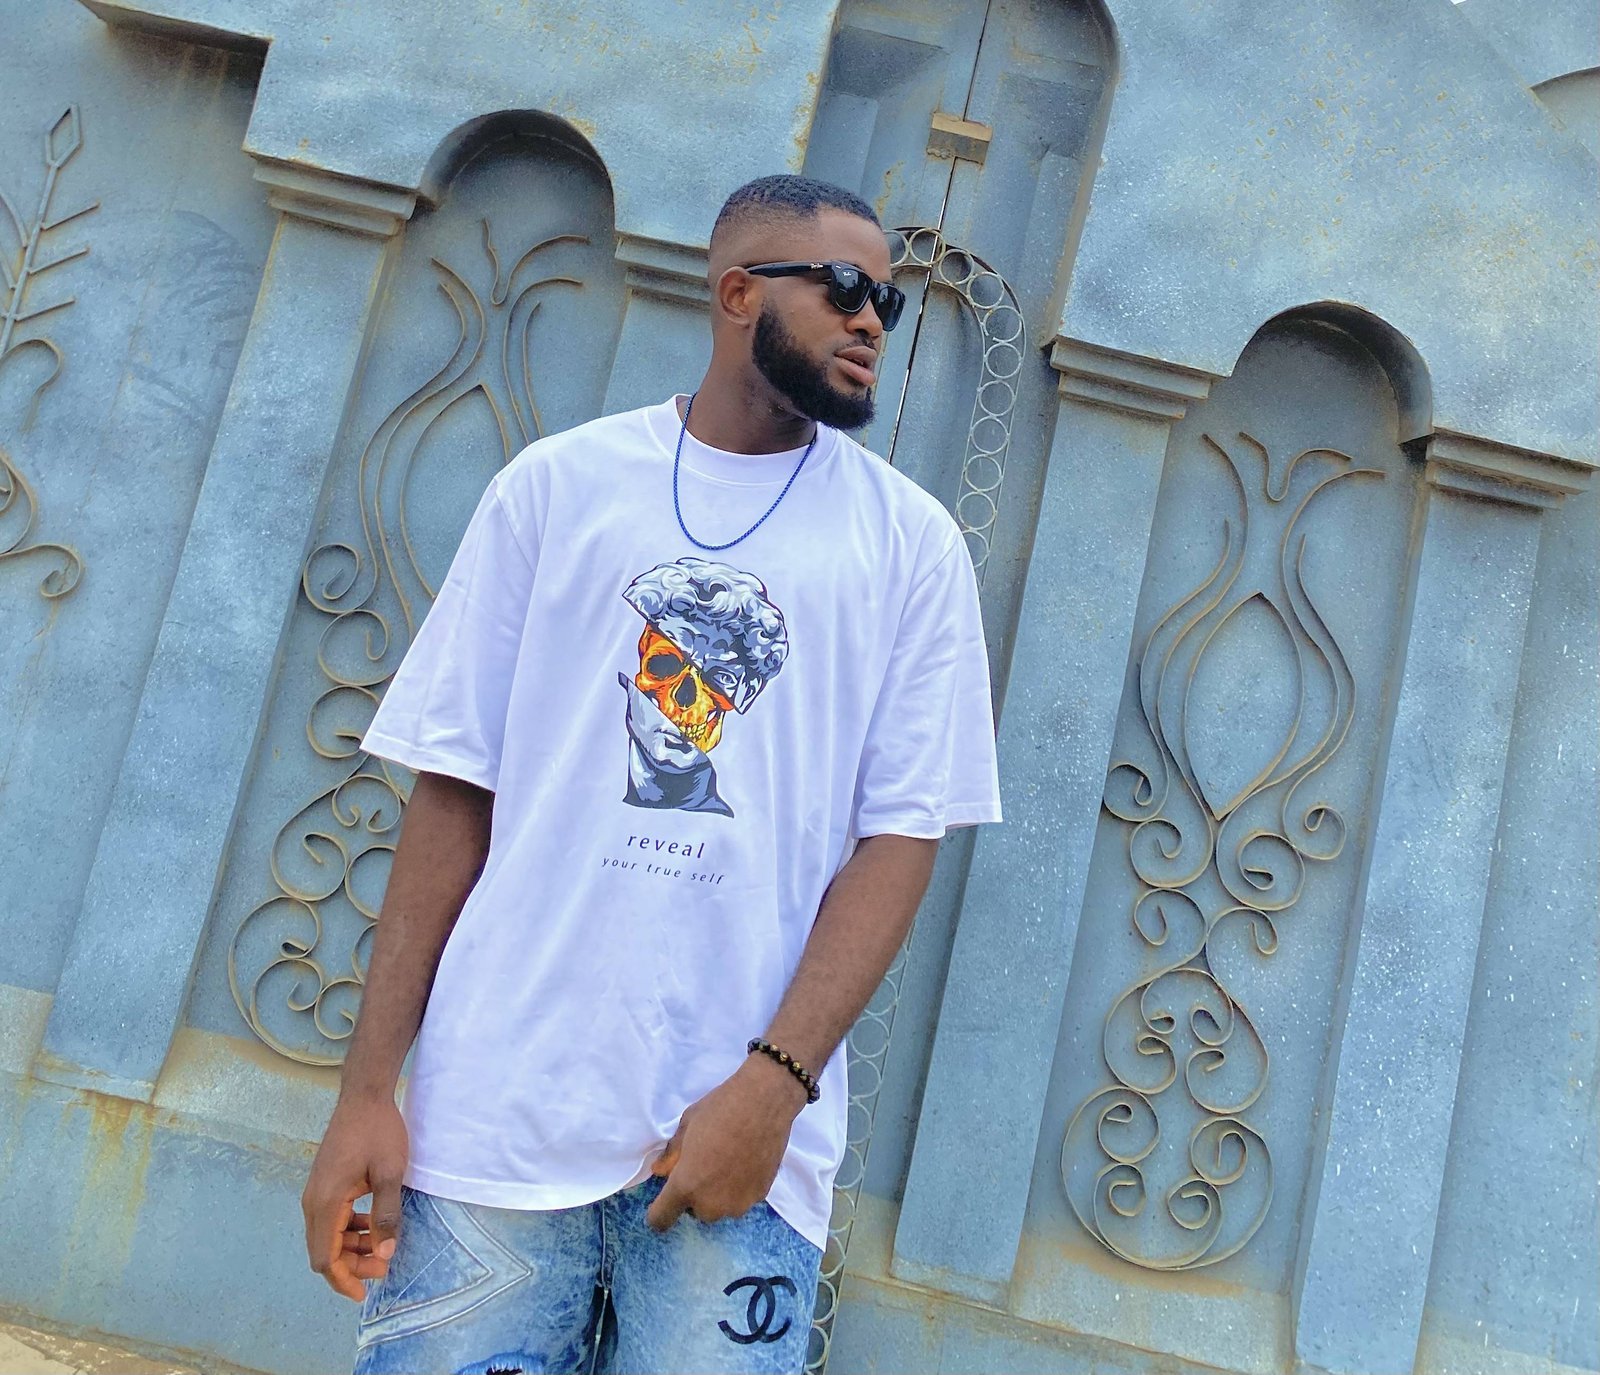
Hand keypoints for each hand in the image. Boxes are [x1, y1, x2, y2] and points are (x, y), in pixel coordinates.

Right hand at [302, 1094, 408, 1299]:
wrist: (364, 1096)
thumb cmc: (378, 1131)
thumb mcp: (389, 1173)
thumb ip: (387, 1215)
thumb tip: (385, 1254)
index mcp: (325, 1202)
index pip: (325, 1257)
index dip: (343, 1280)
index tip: (363, 1294)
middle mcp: (313, 1202)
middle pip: (324, 1250)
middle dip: (351, 1266)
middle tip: (383, 1268)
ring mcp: (317, 1192)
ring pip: (328, 1235)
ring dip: (352, 1248)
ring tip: (383, 1248)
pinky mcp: (325, 1184)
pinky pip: (332, 1219)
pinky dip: (350, 1230)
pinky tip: (373, 1225)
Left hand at [646, 1056, 807, 1231]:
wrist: (765, 1100)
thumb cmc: (720, 1108)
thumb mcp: (686, 1125)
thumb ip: (671, 1155)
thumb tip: (660, 1171)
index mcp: (685, 1186)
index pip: (660, 1220)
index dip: (658, 1213)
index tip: (664, 1200)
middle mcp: (711, 1204)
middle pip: (695, 1211)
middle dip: (695, 1194)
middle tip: (704, 1164)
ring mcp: (738, 1203)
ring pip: (720, 1207)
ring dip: (718, 1193)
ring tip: (727, 1162)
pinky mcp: (760, 1197)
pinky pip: (741, 1198)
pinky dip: (739, 1187)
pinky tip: (745, 1161)